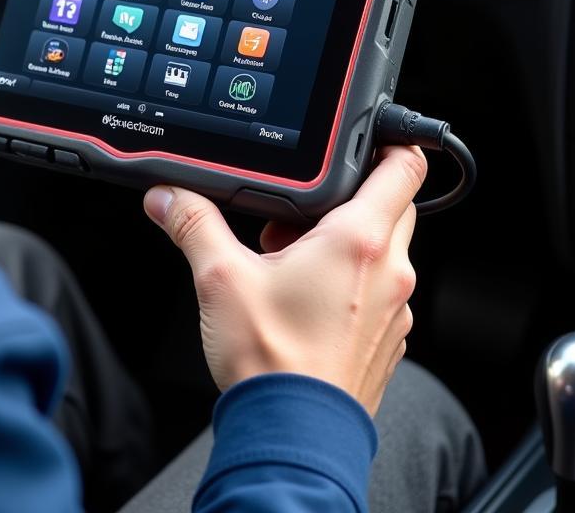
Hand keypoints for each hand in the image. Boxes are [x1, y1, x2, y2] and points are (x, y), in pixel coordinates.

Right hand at [143, 146, 425, 415]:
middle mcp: (390, 270)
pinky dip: (352, 283)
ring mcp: (395, 309)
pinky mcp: (388, 340)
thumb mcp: (221, 279)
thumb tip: (169, 197)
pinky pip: (380, 292)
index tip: (368, 136)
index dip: (390, 141)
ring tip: (292, 260)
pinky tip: (306, 301)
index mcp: (359, 240)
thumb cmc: (271, 364)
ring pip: (384, 250)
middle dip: (349, 197)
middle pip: (391, 205)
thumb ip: (194, 225)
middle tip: (300, 214)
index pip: (404, 166)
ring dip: (347, 243)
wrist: (293, 438)